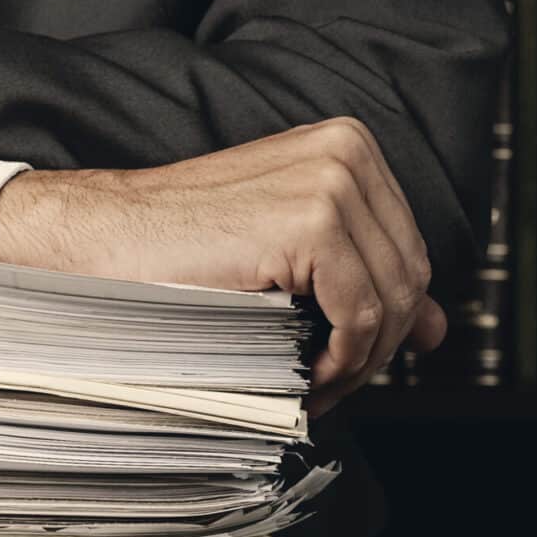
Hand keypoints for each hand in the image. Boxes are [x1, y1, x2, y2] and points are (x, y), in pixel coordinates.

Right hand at [0, 119, 444, 413]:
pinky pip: (362, 314)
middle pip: (409, 277)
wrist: (96, 242)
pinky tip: (302, 376)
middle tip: (327, 387)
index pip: (408, 251)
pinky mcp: (312, 221)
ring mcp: (333, 180)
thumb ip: (365, 281)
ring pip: (392, 302)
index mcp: (346, 147)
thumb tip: (439, 330)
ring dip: (357, 362)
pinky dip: (340, 360)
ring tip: (311, 389)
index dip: (391, 323)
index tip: (352, 364)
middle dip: (377, 348)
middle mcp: (348, 151)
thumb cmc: (173, 254)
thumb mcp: (285, 261)